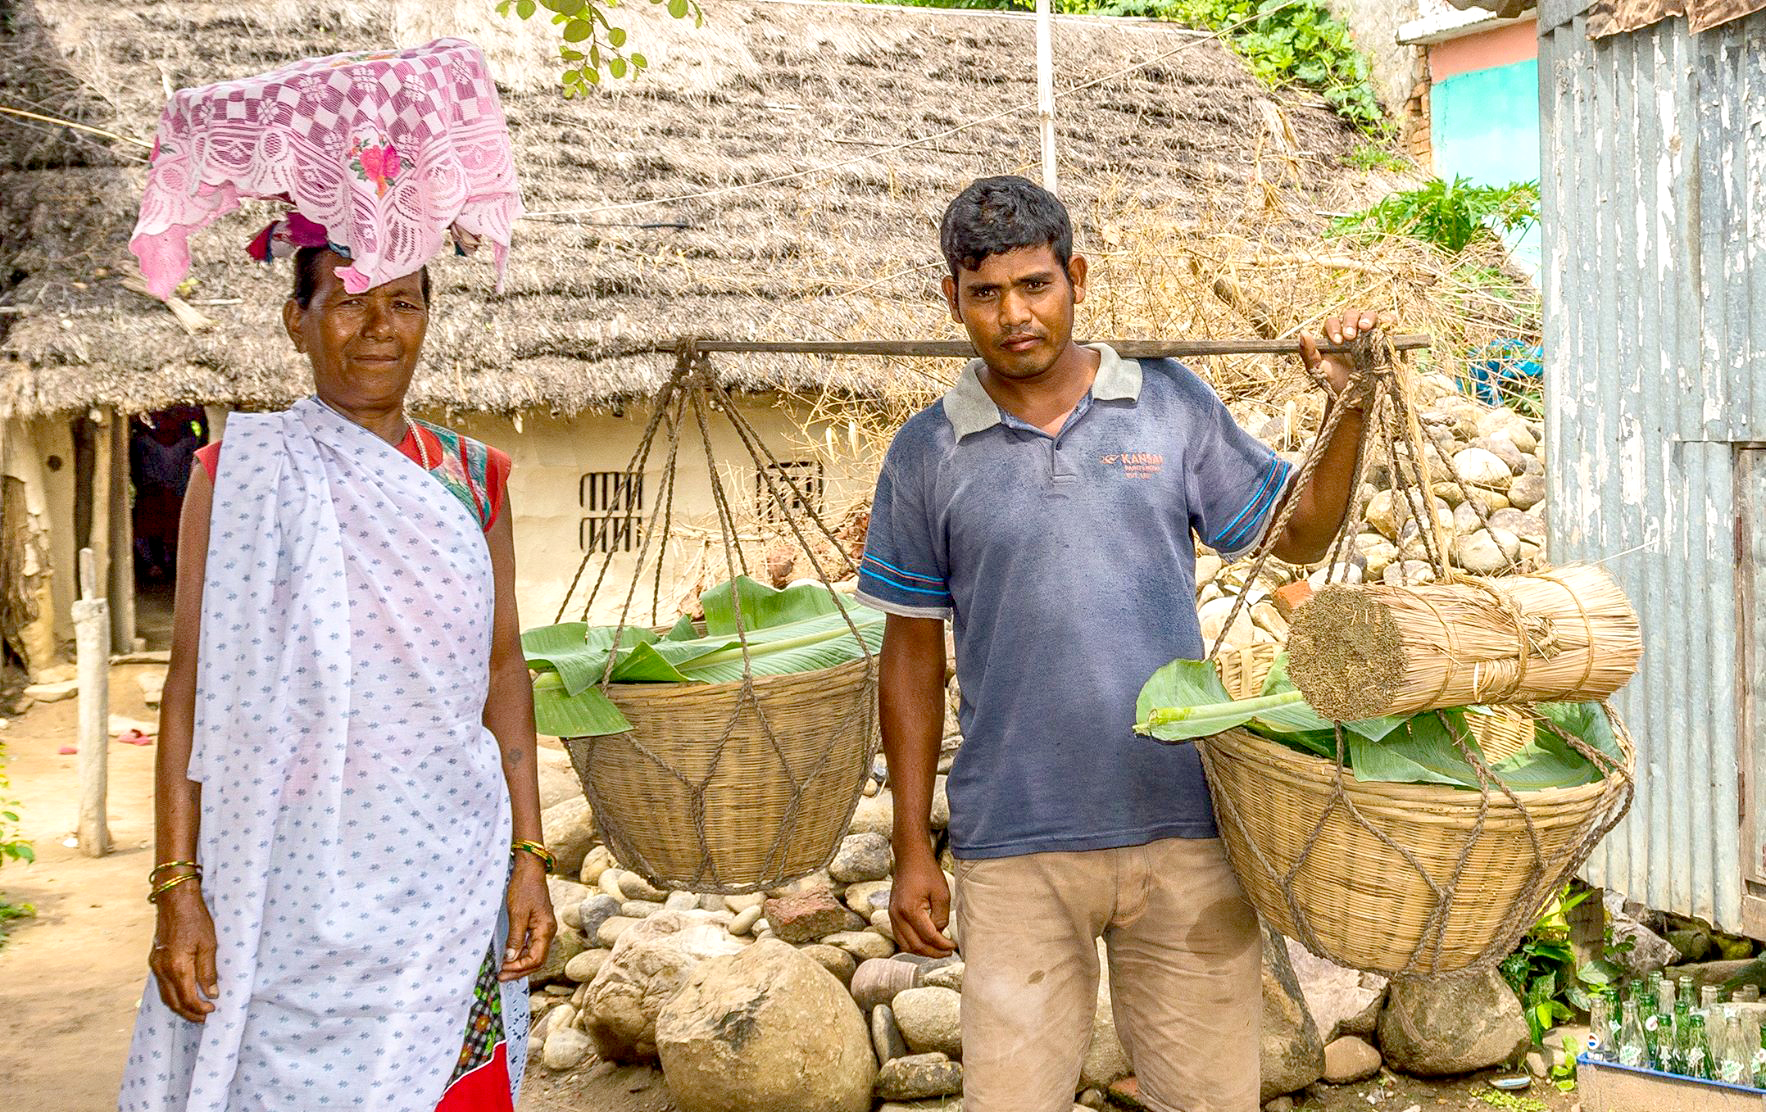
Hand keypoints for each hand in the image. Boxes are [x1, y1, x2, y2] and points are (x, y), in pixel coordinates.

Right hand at [149, 882, 218, 1022]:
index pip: (187, 998)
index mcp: (177, 967)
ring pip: (165, 995)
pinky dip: (172, 994)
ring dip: (179, 1006)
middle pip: (173, 1002)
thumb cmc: (195, 919)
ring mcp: (155, 966)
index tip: (213, 1010)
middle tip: (204, 1018)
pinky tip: (183, 994)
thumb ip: (208, 972)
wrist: (174, 901)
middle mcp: (162, 970)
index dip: (200, 1008)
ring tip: (195, 1010)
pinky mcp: (154, 960)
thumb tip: (211, 994)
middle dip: (188, 1013)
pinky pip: (162, 985)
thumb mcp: (209, 945)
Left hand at [500, 855, 556, 981]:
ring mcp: (544, 928)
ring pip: (535, 954)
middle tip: (501, 977)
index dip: (519, 968)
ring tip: (504, 970)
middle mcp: (548, 932)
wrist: (530, 869)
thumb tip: (510, 959)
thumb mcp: (517, 914)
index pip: (536, 959)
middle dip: (519, 971)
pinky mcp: (538, 924)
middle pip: (537, 960)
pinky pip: (532, 946)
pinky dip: (521, 954)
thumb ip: (515, 938)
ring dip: (520, 964)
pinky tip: (510, 957)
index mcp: (546, 930)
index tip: (503, 971)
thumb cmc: (524, 888)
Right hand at [889, 847, 954, 957]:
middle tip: (948, 952)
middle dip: (933, 952)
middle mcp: (897, 916)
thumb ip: (941, 917)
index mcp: (910, 910)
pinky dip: (913, 943)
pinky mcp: (892, 914)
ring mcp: (892, 916)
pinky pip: (900, 937)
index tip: (954, 946)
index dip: (943, 945)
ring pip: (905, 945)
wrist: (910, 858)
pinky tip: (926, 942)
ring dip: (922, 951)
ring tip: (937, 950)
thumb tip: (939, 933)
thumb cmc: (927, 872)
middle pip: (915, 945)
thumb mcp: (942, 894)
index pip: (928, 937)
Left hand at [1298, 309, 1395, 403]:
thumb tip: (1303, 333)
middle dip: (1351, 321)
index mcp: (1334, 335)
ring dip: (1368, 318)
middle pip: (1352, 314)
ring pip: (1370, 315)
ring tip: (1365, 328)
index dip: (1334, 328)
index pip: (1333, 322)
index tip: (1337, 342)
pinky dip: (1388, 321)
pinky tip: (1386, 328)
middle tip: (1351, 336)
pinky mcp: (1385, 337)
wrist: (1355, 396)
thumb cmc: (1335, 381)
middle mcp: (1352, 330)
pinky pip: (1388, 322)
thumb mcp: (1318, 370)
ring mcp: (1369, 333)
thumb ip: (1308, 353)